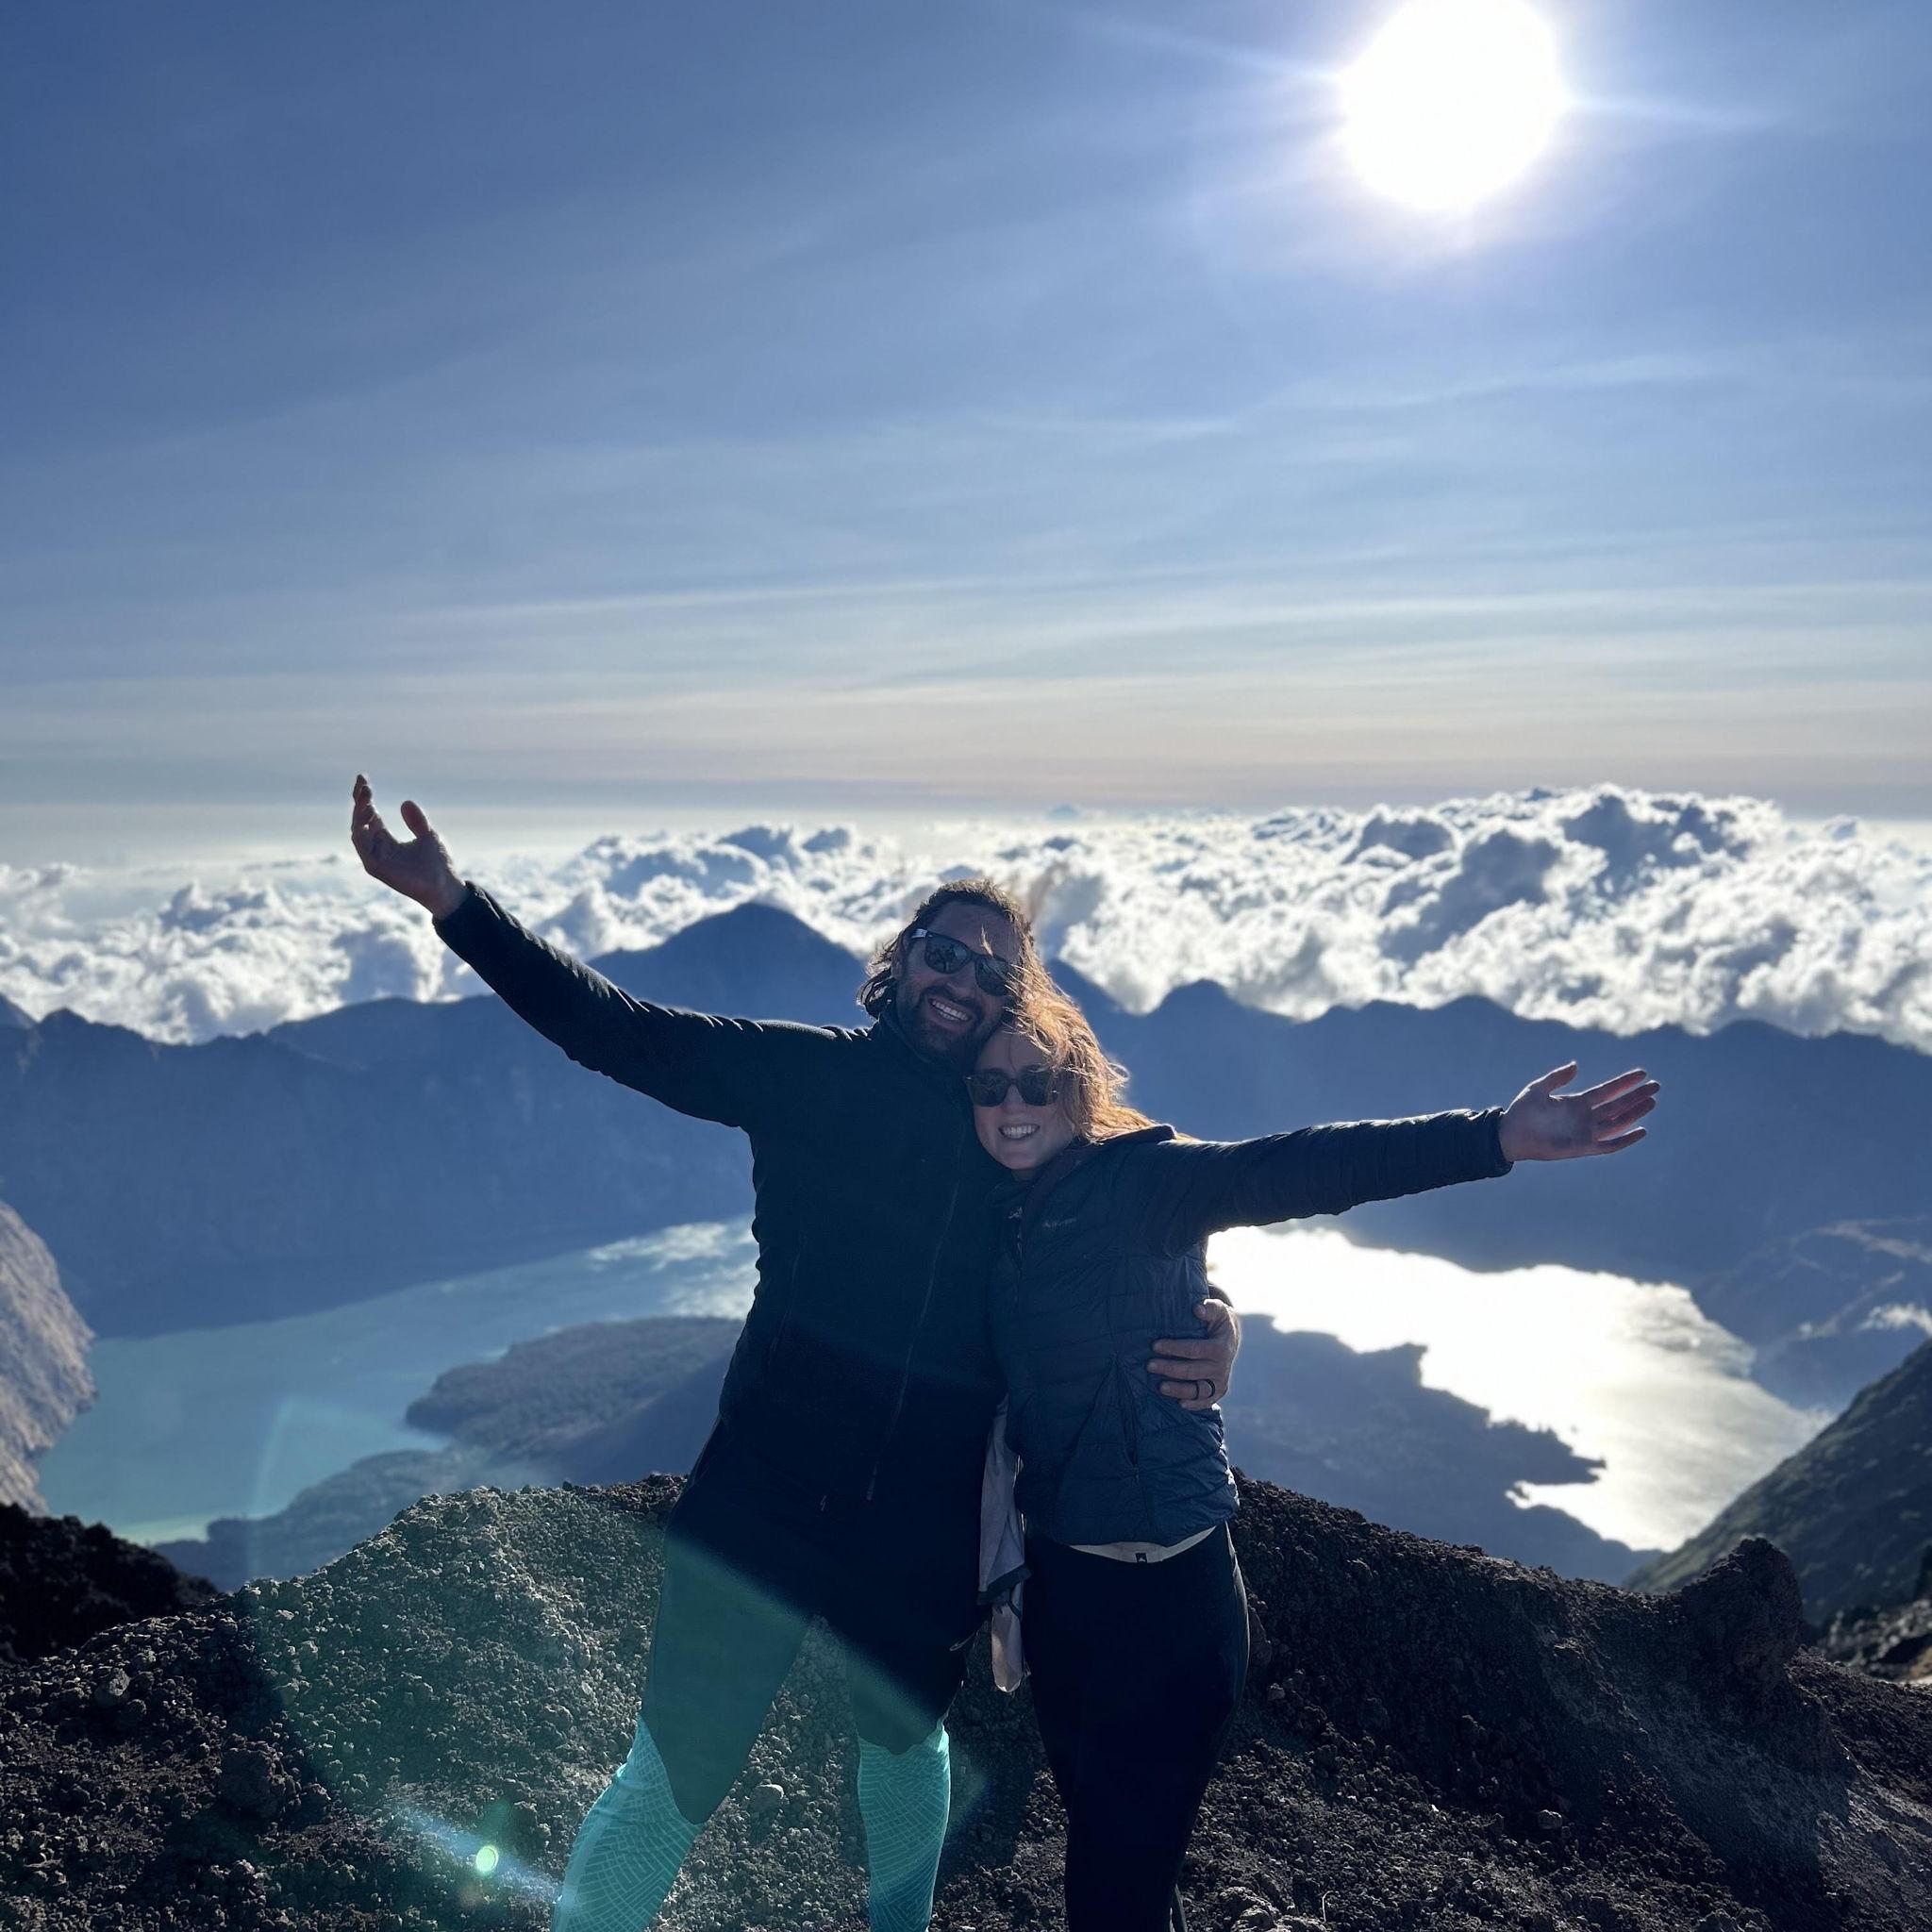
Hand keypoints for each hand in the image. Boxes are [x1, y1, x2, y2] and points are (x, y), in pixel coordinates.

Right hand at [350, 774, 464, 919]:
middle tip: (365, 786)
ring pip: (357, 832)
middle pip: (360, 821)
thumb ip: (416, 821)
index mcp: (386, 841)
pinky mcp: (376, 868)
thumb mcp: (428, 835)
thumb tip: (406, 802)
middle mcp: (377, 848)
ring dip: (359, 815)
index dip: (364, 798)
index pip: (369, 816)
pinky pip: (362, 847)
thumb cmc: (437, 865)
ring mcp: (375, 858)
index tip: (362, 779)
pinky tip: (367, 817)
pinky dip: (362, 832)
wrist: (445, 887)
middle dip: (360, 802)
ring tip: (366, 799)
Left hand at [1148, 1299, 1241, 1411]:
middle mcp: (1222, 1367)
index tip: (1155, 1345)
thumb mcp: (1218, 1311)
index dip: (1174, 1348)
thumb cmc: (1218, 1321)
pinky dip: (1194, 1404)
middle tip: (1149, 1365)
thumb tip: (1197, 1308)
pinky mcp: (1218, 1390)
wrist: (1231, 1338)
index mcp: (1221, 1347)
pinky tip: (1180, 1404)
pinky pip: (1206, 1400)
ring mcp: (1220, 1381)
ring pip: (1198, 1390)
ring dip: (1178, 1390)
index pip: (1194, 1349)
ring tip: (1160, 1387)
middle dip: (1169, 1368)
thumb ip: (1209, 1308)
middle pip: (1192, 1371)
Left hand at [1498, 1061, 1658, 1161]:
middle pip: (1618, 1105)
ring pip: (1618, 1121)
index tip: (1642, 1073)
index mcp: (1577, 1102)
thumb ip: (1557, 1077)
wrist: (1511, 1135)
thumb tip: (1576, 1065)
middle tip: (1656, 1086)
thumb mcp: (1538, 1089)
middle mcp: (1585, 1117)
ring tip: (1652, 1102)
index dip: (1624, 1082)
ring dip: (1635, 1113)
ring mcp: (1586, 1132)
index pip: (1607, 1090)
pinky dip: (1625, 1139)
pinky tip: (1641, 1131)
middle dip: (1636, 1096)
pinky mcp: (1583, 1148)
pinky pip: (1609, 1145)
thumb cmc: (1522, 1112)